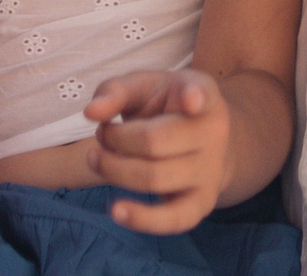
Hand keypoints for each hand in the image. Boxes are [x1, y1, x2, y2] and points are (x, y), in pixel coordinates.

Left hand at [83, 68, 231, 234]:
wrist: (201, 141)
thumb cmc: (165, 107)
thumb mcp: (142, 87)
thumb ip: (115, 91)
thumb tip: (92, 113)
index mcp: (202, 93)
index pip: (202, 93)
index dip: (196, 97)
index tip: (191, 100)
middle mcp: (215, 132)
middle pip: (154, 142)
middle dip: (116, 140)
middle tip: (102, 134)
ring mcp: (212, 170)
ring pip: (155, 178)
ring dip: (114, 170)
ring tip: (97, 159)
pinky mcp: (203, 203)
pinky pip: (175, 219)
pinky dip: (143, 219)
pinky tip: (117, 211)